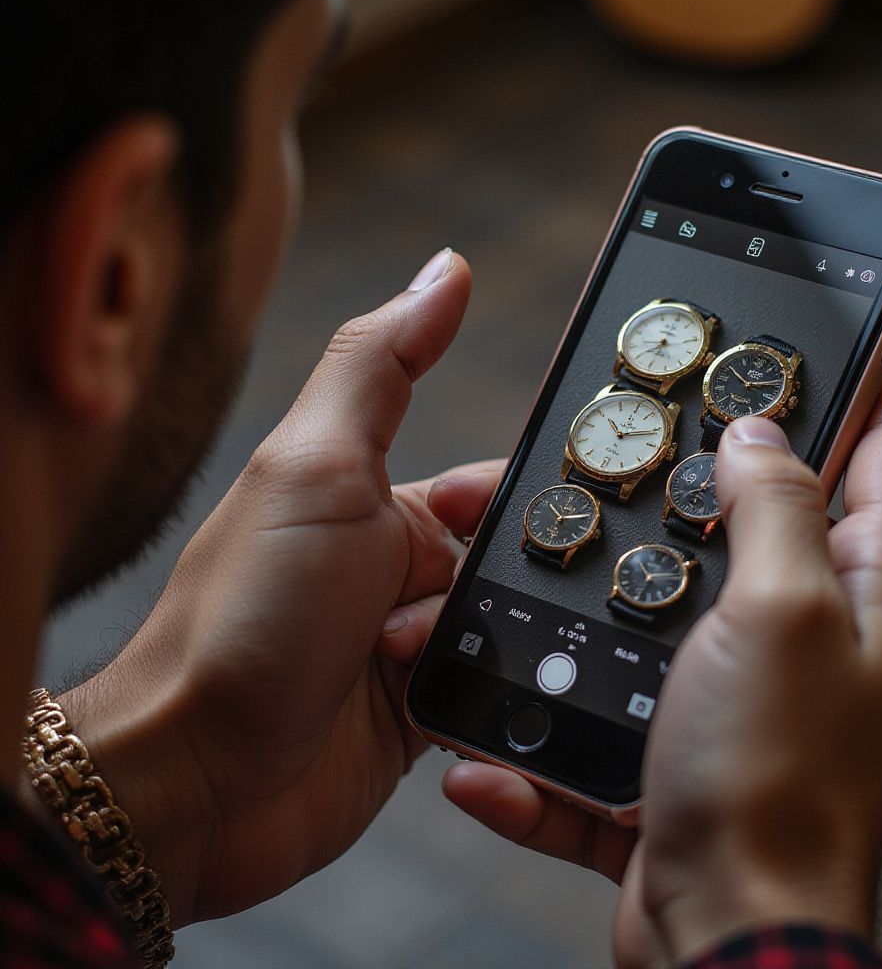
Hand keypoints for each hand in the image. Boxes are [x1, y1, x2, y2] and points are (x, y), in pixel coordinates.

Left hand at [57, 250, 505, 926]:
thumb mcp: (318, 467)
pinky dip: (498, 710)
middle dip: (515, 592)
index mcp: (381, 505)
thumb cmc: (246, 616)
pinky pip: (497, 704)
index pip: (492, 487)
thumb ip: (382, 366)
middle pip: (512, 566)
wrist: (193, 781)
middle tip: (477, 615)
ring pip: (513, 638)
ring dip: (498, 657)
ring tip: (444, 674)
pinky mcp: (420, 722)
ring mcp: (409, 649)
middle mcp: (398, 572)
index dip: (519, 504)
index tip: (519, 528)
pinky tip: (480, 717)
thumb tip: (446, 269)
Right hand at [444, 375, 881, 967]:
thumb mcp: (780, 610)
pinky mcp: (694, 741)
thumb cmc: (773, 784)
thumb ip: (777, 509)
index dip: (859, 378)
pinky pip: (625, 704)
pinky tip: (511, 741)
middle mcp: (822, 631)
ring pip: (680, 601)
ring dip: (615, 590)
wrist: (725, 939)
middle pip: (775, 515)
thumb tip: (761, 434)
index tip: (810, 336)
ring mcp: (756, 688)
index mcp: (871, 586)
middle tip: (653, 430)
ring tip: (547, 560)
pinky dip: (573, 715)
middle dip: (711, 472)